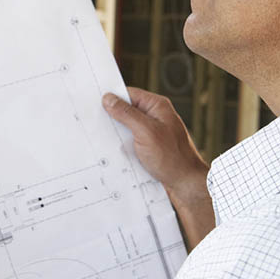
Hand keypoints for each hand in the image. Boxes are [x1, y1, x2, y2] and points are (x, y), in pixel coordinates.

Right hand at [103, 87, 214, 247]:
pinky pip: (131, 141)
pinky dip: (122, 145)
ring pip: (127, 127)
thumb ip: (127, 114)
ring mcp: (152, 132)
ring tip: (102, 139)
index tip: (94, 102)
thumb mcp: (146, 132)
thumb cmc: (172, 157)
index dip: (112, 98)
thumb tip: (109, 99)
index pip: (129, 94)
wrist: (185, 184)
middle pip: (126, 111)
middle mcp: (155, 117)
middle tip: (94, 122)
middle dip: (112, 117)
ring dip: (116, 134)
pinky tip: (113, 151)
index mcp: (157, 107)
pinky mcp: (149, 147)